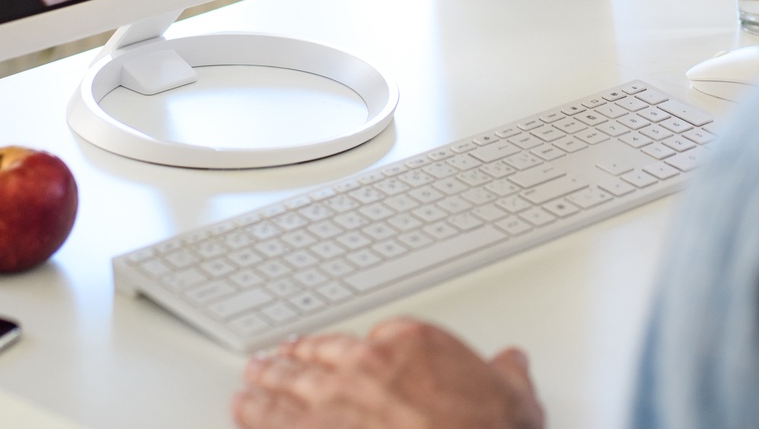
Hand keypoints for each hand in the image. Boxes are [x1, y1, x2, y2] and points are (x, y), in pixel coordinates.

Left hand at [233, 319, 543, 428]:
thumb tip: (512, 362)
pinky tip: (244, 408)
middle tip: (278, 356)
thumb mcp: (514, 397)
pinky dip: (256, 413)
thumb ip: (506, 374)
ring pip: (292, 383)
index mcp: (412, 344)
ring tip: (252, 376)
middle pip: (324, 354)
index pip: (375, 337)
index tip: (346, 352)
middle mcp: (368, 365)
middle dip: (299, 357)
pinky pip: (275, 420)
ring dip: (269, 380)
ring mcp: (338, 401)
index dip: (355, 348)